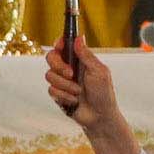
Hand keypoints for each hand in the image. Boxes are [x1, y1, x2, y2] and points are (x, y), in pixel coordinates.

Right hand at [43, 28, 138, 153]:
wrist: (99, 116)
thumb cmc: (103, 93)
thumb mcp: (99, 72)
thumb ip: (87, 55)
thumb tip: (79, 38)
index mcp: (79, 60)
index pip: (63, 45)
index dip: (59, 43)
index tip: (60, 45)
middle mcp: (68, 68)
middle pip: (51, 57)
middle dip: (59, 65)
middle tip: (71, 74)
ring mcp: (62, 81)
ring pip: (49, 75)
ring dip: (65, 85)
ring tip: (79, 92)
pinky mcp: (57, 94)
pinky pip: (52, 90)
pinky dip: (64, 96)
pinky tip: (74, 101)